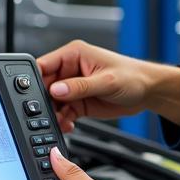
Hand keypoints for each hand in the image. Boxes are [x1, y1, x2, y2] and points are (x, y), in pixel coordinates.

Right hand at [37, 39, 179, 131]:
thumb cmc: (133, 76)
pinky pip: (63, 112)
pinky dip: (63, 120)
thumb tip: (56, 90)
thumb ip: (80, 86)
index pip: (44, 64)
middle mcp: (71, 70)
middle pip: (44, 86)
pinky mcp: (79, 102)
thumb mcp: (106, 81)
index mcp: (74, 54)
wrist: (149, 92)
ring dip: (53, 114)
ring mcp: (74, 87)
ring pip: (52, 102)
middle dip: (43, 102)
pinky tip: (68, 125)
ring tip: (60, 122)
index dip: (34, 79)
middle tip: (47, 114)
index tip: (30, 95)